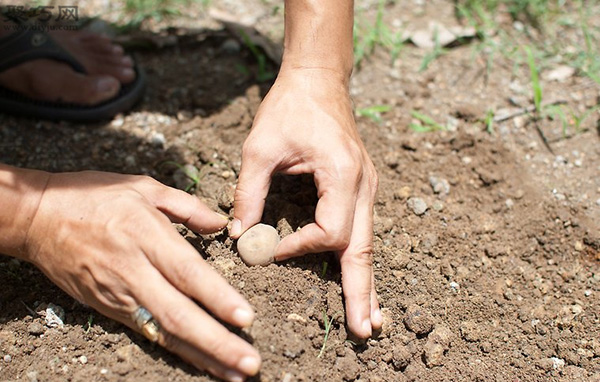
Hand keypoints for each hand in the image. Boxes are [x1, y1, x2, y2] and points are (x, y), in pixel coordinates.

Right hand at [23, 171, 260, 381]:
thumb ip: (188, 206)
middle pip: (177, 313)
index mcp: (145, 234)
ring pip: (164, 331)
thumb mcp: (143, 187)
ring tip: (234, 374)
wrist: (37, 218)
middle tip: (249, 363)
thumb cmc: (93, 197)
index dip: (216, 297)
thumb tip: (222, 224)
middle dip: (216, 342)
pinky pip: (148, 332)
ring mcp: (119, 294)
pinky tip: (202, 362)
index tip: (245, 318)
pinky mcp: (108, 309)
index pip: (186, 271)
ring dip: (201, 355)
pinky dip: (177, 350)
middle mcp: (133, 269)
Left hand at [232, 68, 381, 337]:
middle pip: (364, 249)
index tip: (269, 249)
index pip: (329, 231)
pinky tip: (358, 281)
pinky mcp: (360, 188)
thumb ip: (249, 193)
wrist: (318, 80)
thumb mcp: (259, 147)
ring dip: (365, 281)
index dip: (300, 248)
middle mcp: (363, 184)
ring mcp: (366, 187)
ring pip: (367, 243)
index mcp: (342, 173)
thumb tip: (238, 235)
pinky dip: (358, 258)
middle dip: (362, 290)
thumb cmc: (289, 107)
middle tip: (365, 330)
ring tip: (369, 318)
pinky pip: (361, 230)